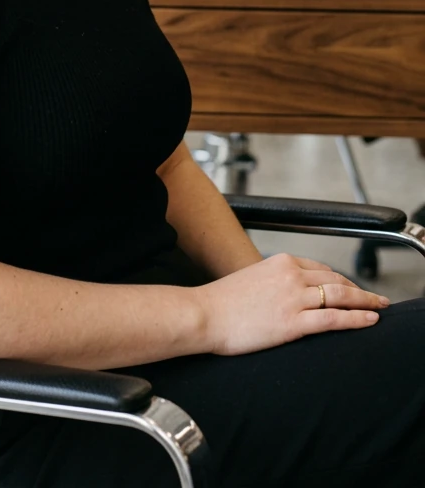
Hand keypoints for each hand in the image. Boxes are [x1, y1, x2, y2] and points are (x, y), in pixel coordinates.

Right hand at [197, 252, 387, 355]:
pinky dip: (356, 318)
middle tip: (376, 298)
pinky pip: (334, 319)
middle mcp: (290, 274)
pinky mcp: (293, 321)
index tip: (351, 289)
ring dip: (365, 302)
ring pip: (340, 296)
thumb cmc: (221, 302)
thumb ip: (273, 281)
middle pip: (335, 280)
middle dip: (359, 290)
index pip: (321, 268)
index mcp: (280, 261)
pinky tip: (369, 320)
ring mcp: (293, 297)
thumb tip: (285, 293)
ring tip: (379, 308)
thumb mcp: (251, 279)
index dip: (340, 280)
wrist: (204, 314)